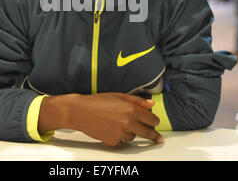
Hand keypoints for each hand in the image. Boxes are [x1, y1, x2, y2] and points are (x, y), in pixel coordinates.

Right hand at [38, 92, 162, 145]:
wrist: (80, 111)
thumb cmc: (98, 101)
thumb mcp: (119, 96)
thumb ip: (137, 101)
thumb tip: (151, 104)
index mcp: (132, 109)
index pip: (152, 119)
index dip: (155, 121)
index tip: (155, 122)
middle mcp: (128, 122)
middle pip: (148, 133)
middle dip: (153, 135)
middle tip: (157, 138)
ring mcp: (121, 133)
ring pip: (133, 136)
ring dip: (131, 132)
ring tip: (119, 123)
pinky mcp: (114, 142)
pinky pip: (122, 140)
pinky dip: (119, 136)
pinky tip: (111, 127)